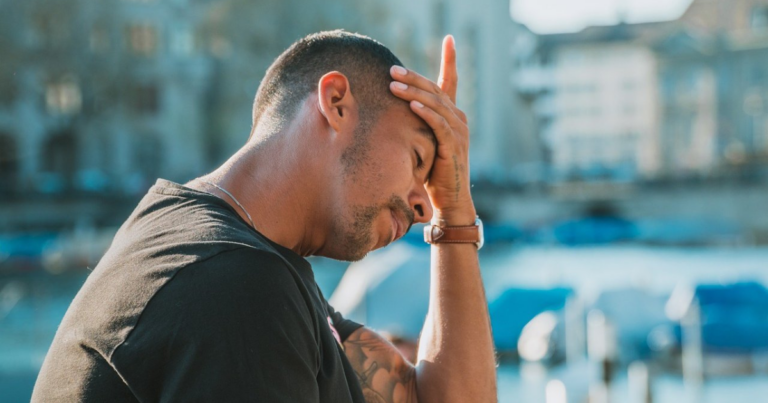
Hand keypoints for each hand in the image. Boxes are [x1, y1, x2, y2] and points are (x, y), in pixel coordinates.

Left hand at [389, 35, 475, 224]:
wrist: (450, 201)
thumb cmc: (433, 174)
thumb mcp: (424, 143)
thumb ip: (416, 125)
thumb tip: (393, 111)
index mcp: (452, 115)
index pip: (451, 81)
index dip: (450, 59)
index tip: (449, 39)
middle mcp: (458, 119)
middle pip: (435, 90)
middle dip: (413, 77)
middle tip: (391, 69)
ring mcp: (458, 131)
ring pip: (435, 104)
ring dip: (413, 92)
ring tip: (393, 84)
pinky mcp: (453, 146)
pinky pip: (438, 124)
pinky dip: (425, 112)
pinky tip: (411, 105)